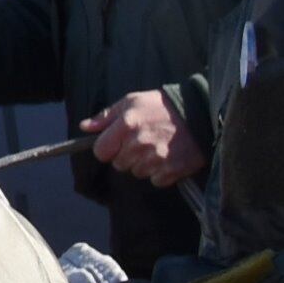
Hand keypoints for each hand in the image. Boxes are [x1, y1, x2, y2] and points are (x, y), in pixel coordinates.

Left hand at [85, 92, 204, 187]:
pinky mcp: (173, 170)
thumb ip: (106, 116)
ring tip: (156, 148)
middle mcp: (139, 143)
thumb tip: (84, 127)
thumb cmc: (161, 106)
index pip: (101, 151)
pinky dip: (160, 173)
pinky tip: (167, 158)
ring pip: (137, 173)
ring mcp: (157, 158)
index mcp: (126, 124)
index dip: (106, 149)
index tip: (114, 144)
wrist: (199, 113)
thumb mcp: (131, 101)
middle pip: (119, 164)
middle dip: (126, 155)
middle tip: (141, 142)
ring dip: (143, 164)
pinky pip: (156, 180)